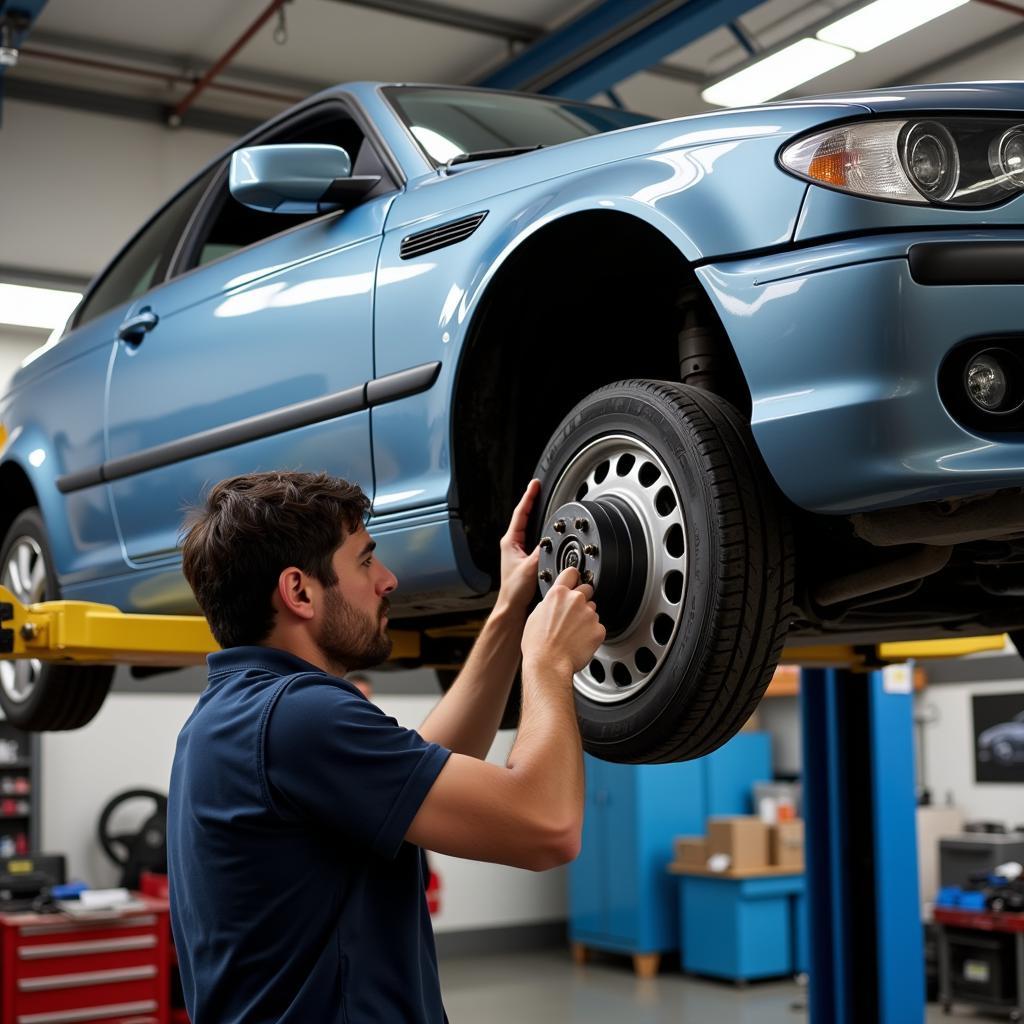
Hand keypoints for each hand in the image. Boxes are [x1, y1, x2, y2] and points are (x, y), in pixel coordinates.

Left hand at [495, 479, 541, 615]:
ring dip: (534, 514)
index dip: (528, 497)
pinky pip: (532, 537)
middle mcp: (512, 544)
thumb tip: (550, 540)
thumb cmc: (515, 590)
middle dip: (531, 501)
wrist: (512, 606)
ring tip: (541, 502)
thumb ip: (540, 552)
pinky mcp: (524, 557)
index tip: (534, 485)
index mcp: (510, 541)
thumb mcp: (530, 568)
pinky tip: (545, 528)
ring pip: (528, 526)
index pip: (520, 513)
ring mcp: (517, 550)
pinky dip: (538, 529)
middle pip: (523, 516)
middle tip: (538, 488)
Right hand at [521, 566, 605, 675]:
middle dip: (582, 599)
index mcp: (558, 594)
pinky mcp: (599, 629)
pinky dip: (592, 634)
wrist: (548, 664)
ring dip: (586, 619)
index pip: (571, 572)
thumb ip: (549, 603)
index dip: (574, 576)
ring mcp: (589, 614)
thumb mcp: (535, 616)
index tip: (576, 579)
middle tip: (573, 615)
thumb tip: (554, 602)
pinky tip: (580, 642)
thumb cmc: (538, 645)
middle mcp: (575, 600)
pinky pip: (598, 627)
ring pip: (593, 611)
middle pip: (587, 590)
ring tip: (573, 634)